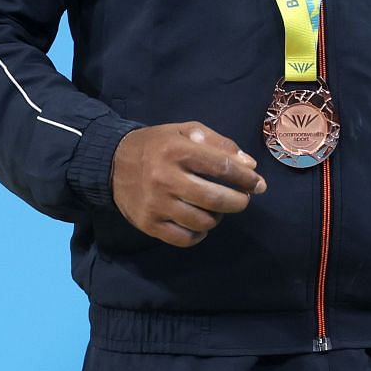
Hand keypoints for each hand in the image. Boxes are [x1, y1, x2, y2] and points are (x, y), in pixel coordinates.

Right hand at [110, 122, 265, 247]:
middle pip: (215, 199)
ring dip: (218, 217)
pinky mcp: (148, 224)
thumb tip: (250, 165)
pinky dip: (199, 234)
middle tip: (243, 200)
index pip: (222, 167)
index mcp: (177, 150)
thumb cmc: (156, 145)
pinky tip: (200, 224)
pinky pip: (184, 239)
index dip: (246, 178)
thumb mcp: (185, 131)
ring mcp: (156, 204)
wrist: (112, 161)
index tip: (259, 184)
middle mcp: (166, 178)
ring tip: (216, 209)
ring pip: (203, 221)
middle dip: (238, 201)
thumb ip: (218, 144)